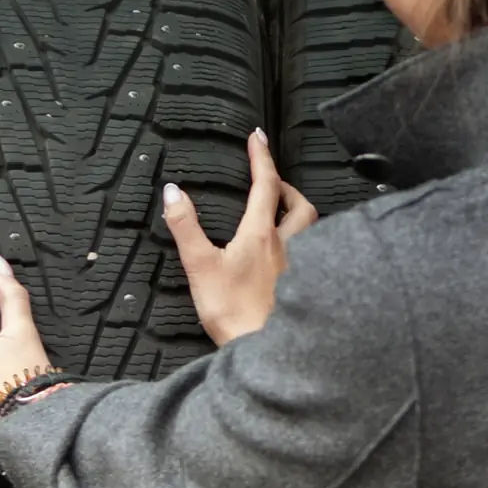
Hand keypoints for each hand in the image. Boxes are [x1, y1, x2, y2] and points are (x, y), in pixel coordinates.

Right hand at [163, 129, 317, 344]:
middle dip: (287, 187)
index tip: (257, 136)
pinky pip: (314, 256)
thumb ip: (185, 227)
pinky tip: (295, 258)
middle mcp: (288, 245)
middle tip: (273, 181)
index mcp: (261, 234)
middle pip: (299, 205)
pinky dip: (307, 245)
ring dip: (299, 214)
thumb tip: (173, 190)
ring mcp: (301, 268)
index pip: (265, 184)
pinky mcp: (305, 289)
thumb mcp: (200, 266)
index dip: (261, 157)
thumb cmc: (233, 311)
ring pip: (312, 229)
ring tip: (286, 213)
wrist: (266, 352)